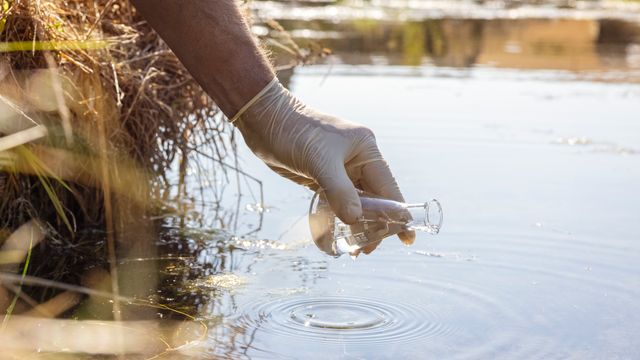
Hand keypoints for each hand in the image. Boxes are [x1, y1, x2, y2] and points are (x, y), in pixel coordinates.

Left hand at [233, 79, 414, 245]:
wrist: (263, 120)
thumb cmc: (294, 132)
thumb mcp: (319, 161)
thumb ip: (339, 191)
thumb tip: (356, 220)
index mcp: (365, 150)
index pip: (388, 187)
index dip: (397, 214)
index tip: (406, 238)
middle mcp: (357, 160)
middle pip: (374, 199)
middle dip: (374, 224)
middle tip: (366, 250)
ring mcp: (340, 169)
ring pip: (355, 203)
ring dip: (355, 225)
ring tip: (354, 249)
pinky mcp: (322, 177)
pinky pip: (336, 202)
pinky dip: (338, 218)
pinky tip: (337, 234)